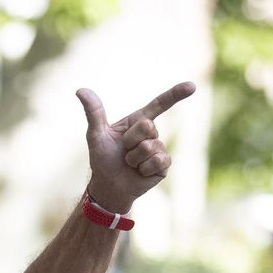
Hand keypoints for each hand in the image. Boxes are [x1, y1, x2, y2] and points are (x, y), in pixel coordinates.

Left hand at [77, 81, 195, 213]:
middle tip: (124, 151)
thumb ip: (93, 112)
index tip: (192, 86)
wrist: (108, 186)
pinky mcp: (163, 165)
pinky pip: (157, 161)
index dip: (176, 94)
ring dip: (134, 158)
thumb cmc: (102, 159)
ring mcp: (159, 149)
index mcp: (138, 122)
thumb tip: (81, 90)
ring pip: (150, 146)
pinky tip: (140, 172)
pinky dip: (143, 168)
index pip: (160, 104)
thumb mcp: (96, 135)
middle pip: (147, 126)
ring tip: (129, 164)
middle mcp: (152, 133)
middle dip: (130, 140)